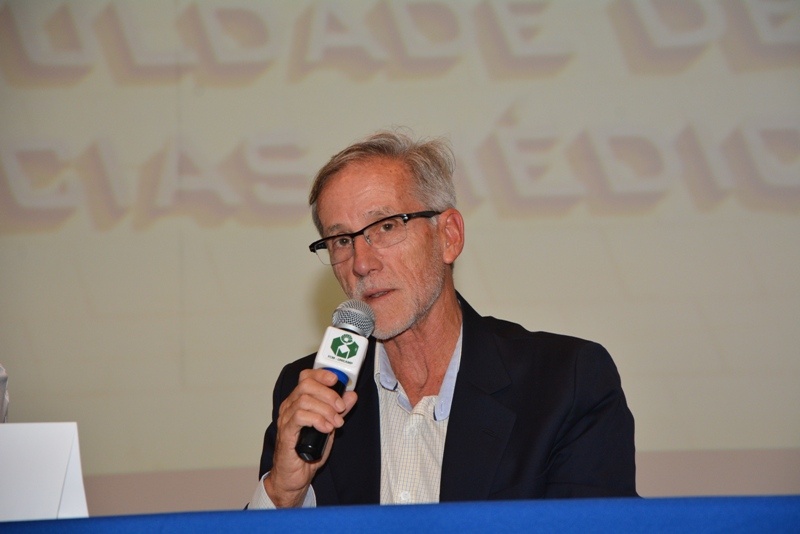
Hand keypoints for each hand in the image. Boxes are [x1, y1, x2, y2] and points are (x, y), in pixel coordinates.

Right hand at [264, 368, 357, 506]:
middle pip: (306, 385)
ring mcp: (286, 419)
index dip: (322, 374)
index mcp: (298, 401)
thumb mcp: (329, 426)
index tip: (337, 380)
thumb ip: (339, 410)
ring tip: (336, 423)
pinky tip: (326, 428)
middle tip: (341, 408)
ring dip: (325, 410)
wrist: (294, 476)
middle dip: (329, 394)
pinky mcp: (286, 432)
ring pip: (304, 400)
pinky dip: (317, 419)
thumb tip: (351, 395)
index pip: (306, 377)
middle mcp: (289, 406)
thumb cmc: (307, 452)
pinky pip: (299, 416)